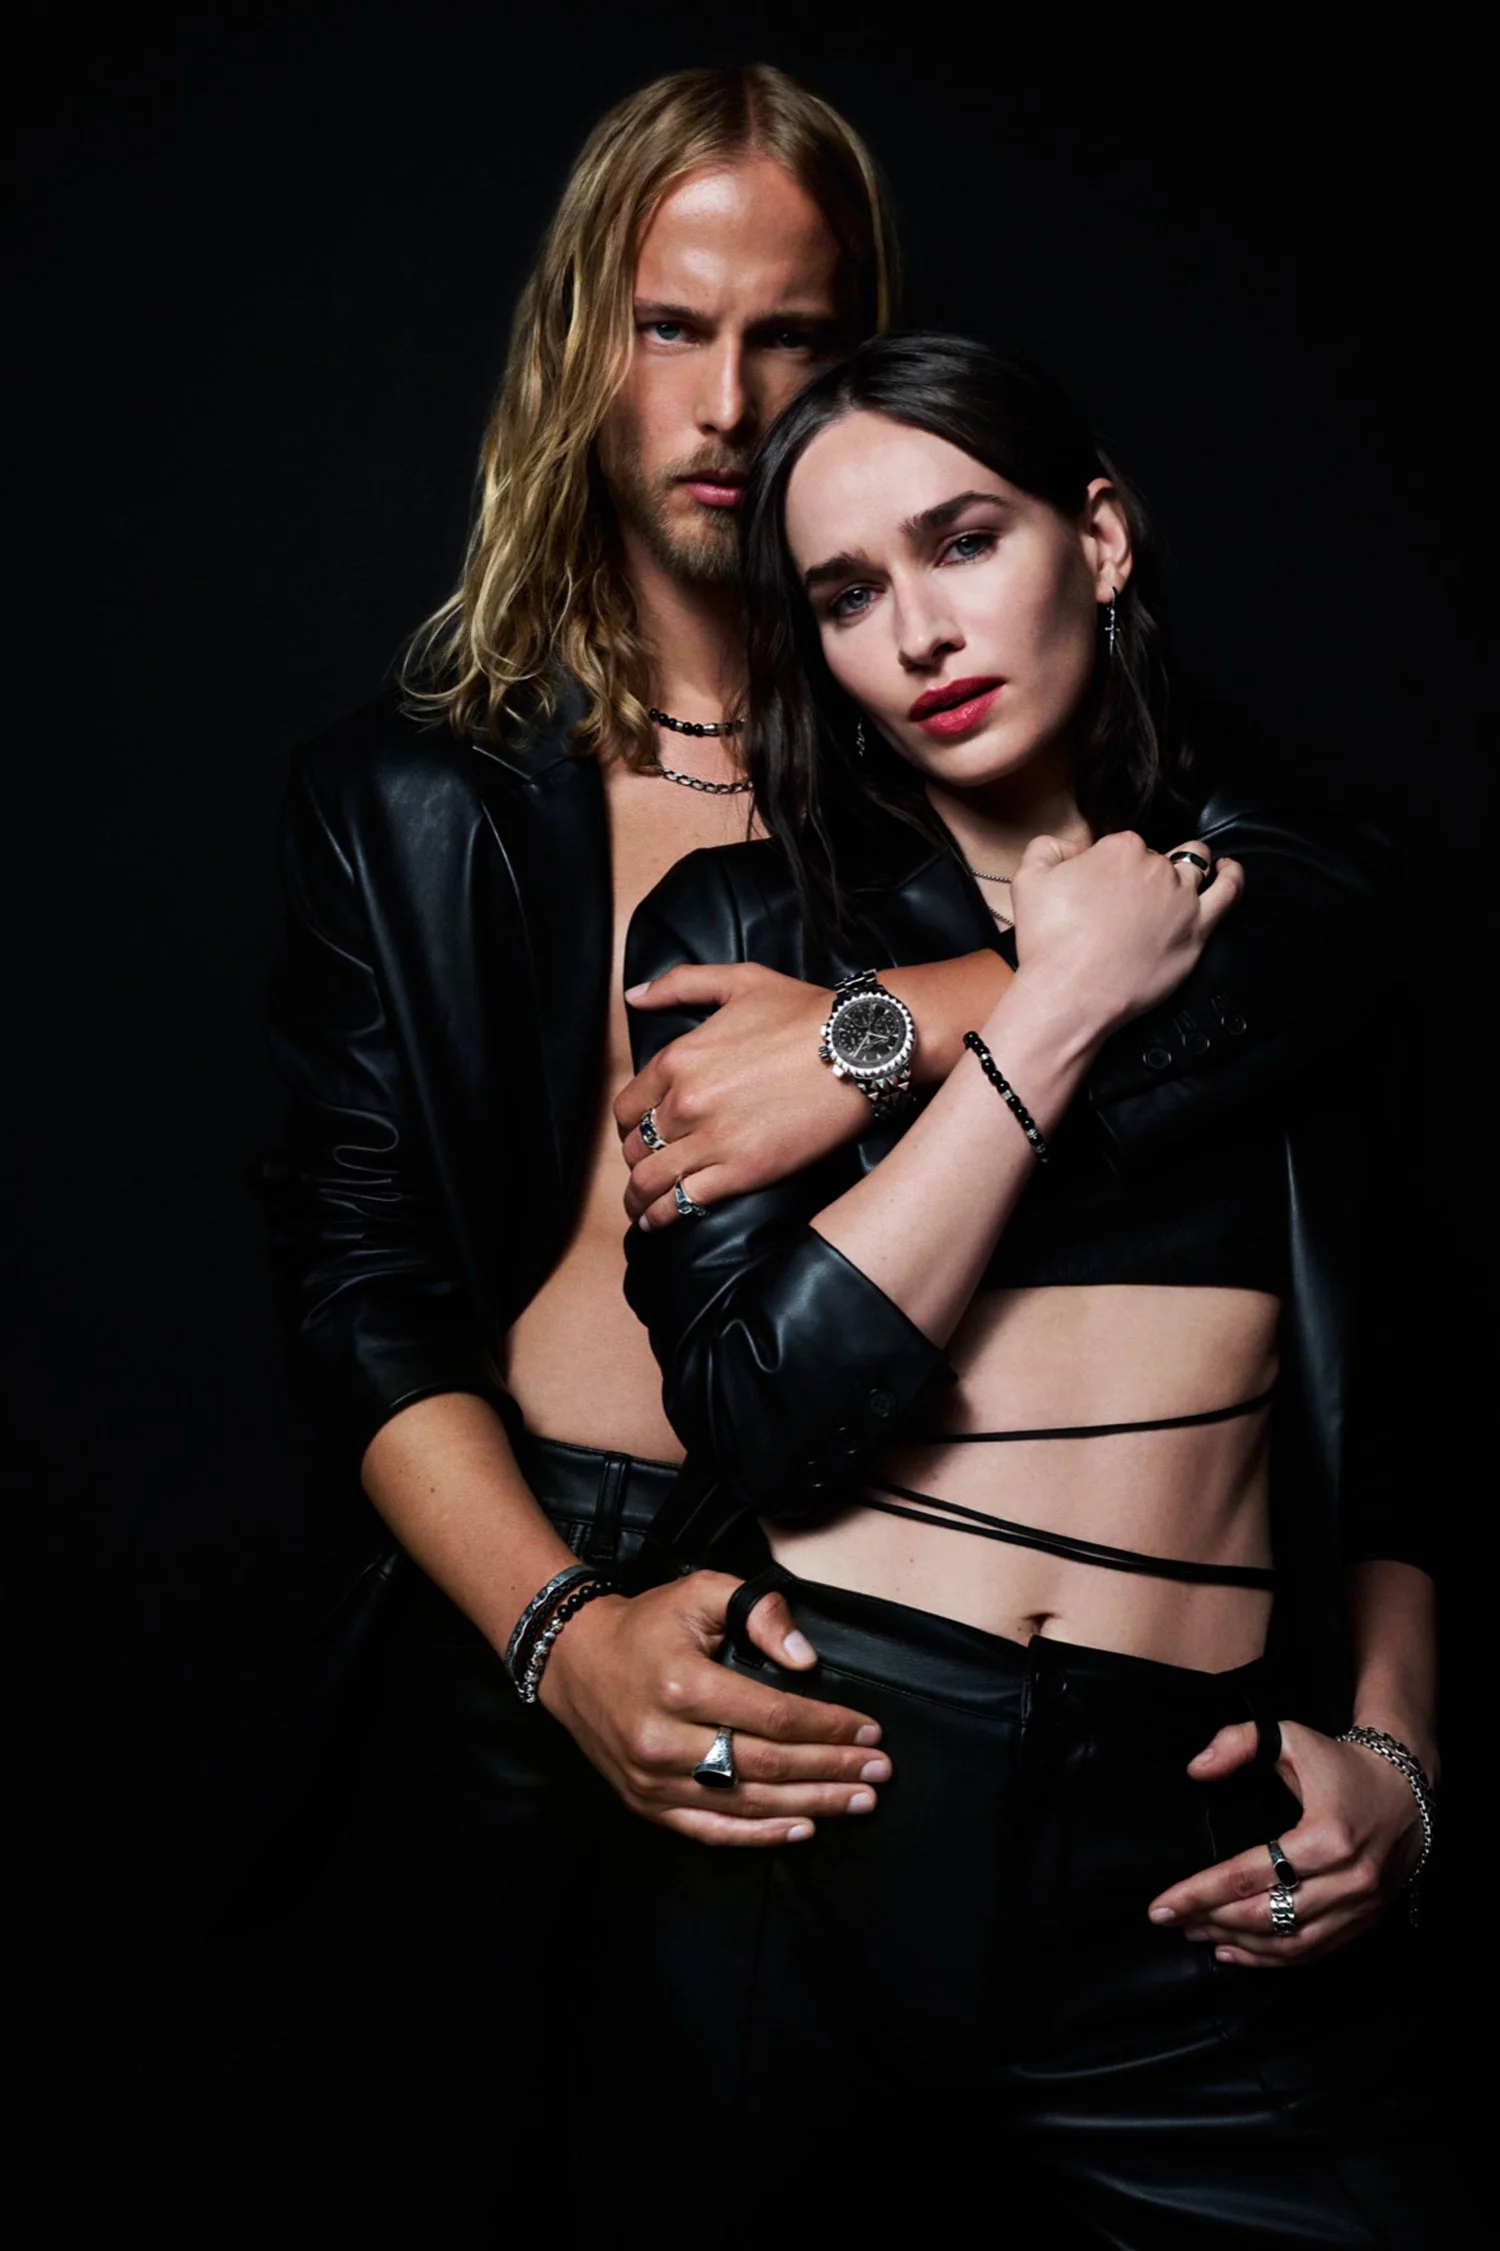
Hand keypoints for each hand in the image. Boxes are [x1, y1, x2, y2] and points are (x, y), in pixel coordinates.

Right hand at [539, 1570, 891, 1845]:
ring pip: (746, 1802)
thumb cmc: (647, 1625)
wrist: (573, 1661)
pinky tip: (802, 1828)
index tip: (869, 1729)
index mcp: (682, 1683)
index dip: (827, 1726)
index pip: (772, 1715)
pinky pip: (711, 1829)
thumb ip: (758, 1611)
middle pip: (766, 1764)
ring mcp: (652, 1779)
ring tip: (858, 1800)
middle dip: (832, 1769)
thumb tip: (805, 1660)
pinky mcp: (645, 1803)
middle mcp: (664, 1738)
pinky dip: (760, 1834)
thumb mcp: (701, 1592)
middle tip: (879, 1770)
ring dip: (811, 1805)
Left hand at [615, 962, 865, 1231]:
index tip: (639, 1135)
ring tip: (641, 1209)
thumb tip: (635, 995)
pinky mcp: (743, 1171)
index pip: (626, 1107)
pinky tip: (658, 1222)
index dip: (628, 1126)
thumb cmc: (807, 1012)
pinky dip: (662, 1217)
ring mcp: (712, 1139)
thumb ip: (681, 984)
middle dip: (637, 1161)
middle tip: (647, 1171)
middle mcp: (685, 1102)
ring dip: (639, 1198)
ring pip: (650, 1180)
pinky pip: (683, 1202)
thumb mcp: (740, 981)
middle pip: (635, 1146)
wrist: (859, 1047)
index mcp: (678, 1059)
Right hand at [1005, 831, 1242, 1045]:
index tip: (1099, 886)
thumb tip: (1073, 848)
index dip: (1110, 864)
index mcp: (1119, 849)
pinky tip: (1228, 871)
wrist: (1072, 991)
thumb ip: (1048, 848)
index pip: (1122, 845)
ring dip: (1191, 864)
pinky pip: (1228, 892)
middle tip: (1125, 901)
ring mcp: (1182, 898)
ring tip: (1189, 869)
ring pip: (1196, 866)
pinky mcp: (1198, 930)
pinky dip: (1232, 876)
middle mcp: (1156, 866)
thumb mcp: (1028, 879)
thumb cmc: (1048, 939)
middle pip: (1156, 858)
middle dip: (1143, 871)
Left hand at [1146, 1719, 1423, 1965]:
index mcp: (1325, 1836)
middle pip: (1264, 1914)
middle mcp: (1347, 1878)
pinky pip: (1313, 1951)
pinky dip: (1271, 1958)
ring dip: (1236, 1944)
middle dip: (1209, 1921)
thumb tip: (1196, 1768)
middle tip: (1169, 1921)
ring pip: (1288, 1941)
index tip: (1160, 1906)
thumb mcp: (1289, 1737)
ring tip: (1195, 1935)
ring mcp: (1360, 1905)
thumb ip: (1238, 1743)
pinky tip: (1236, 1952)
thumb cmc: (1341, 1764)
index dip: (1199, 1894)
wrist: (1407, 1788)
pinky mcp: (1365, 1919)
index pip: (1248, 1875)